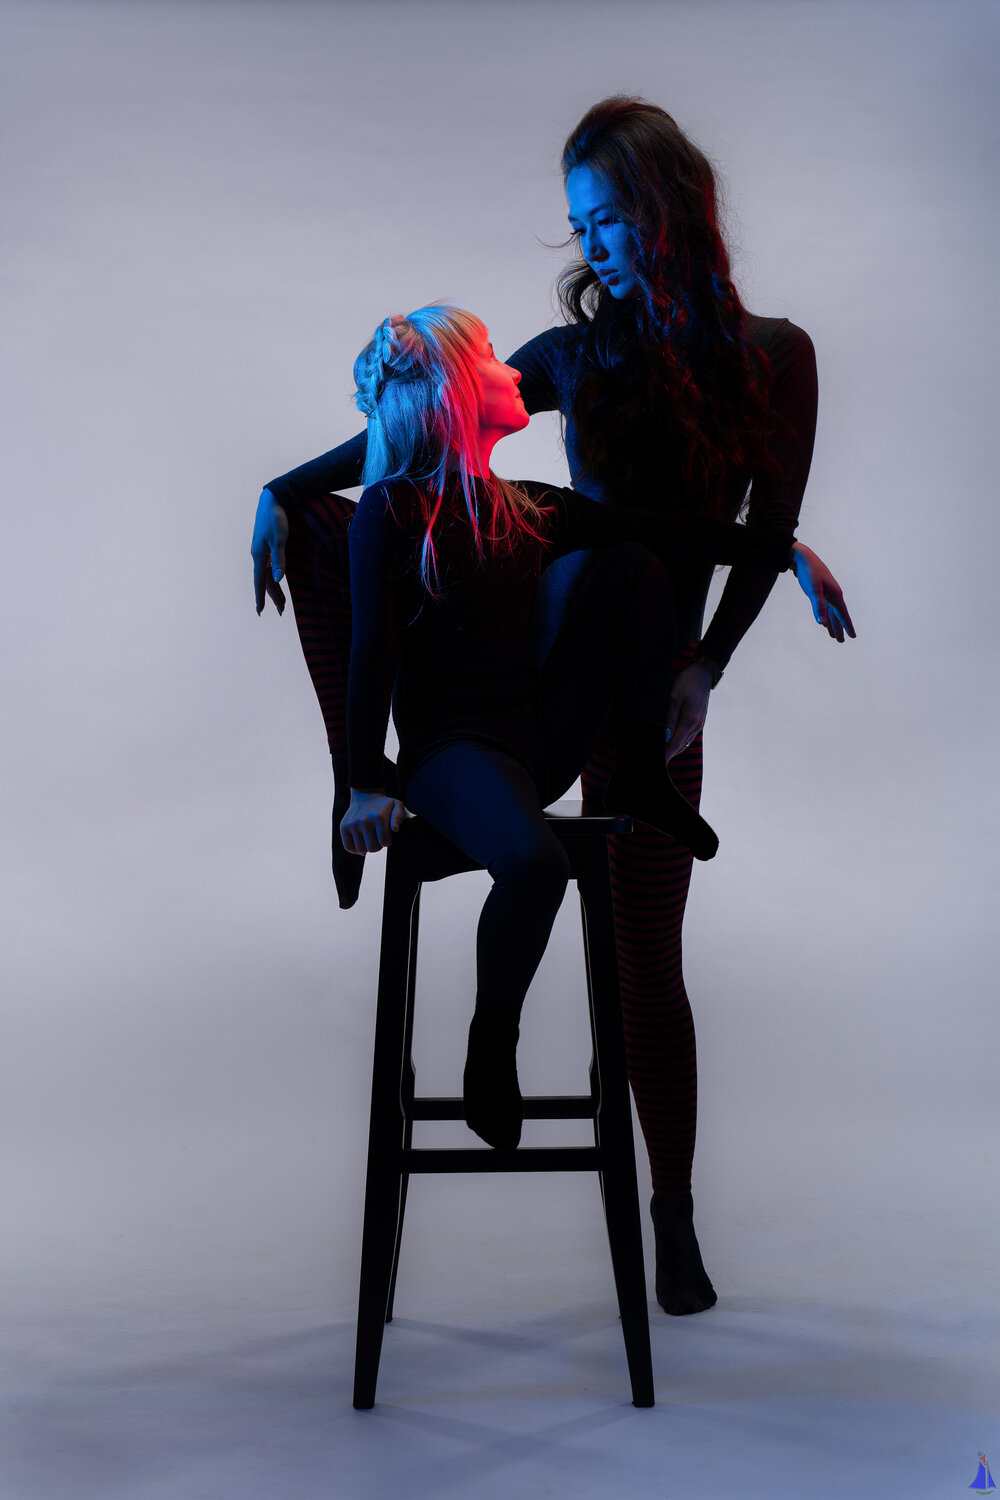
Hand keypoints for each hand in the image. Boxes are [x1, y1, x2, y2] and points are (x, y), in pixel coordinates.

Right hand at [252, 488, 288, 615]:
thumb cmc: (276, 519)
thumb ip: (279, 560)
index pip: (259, 581)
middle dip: (272, 596)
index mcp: (259, 555)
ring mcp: (261, 551)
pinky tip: (276, 581)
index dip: (261, 597)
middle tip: (281, 611)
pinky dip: (273, 577)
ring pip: (266, 574)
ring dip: (274, 588)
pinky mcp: (265, 546)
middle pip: (264, 581)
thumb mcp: (280, 540)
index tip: (260, 611)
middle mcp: (257, 555)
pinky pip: (267, 567)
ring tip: (282, 602)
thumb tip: (278, 579)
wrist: (271, 500)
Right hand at [340, 789, 406, 854]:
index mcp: (378, 817)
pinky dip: (355, 849)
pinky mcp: (343, 827)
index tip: (386, 834)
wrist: (365, 796)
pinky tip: (360, 843)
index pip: (385, 843)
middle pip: (372, 848)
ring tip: (369, 838)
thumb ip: (398, 817)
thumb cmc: (383, 805)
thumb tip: (395, 829)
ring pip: (361, 850)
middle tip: (377, 837)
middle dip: (377, 845)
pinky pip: (348, 847)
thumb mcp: (396, 806)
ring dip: (366, 847)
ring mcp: (352, 824)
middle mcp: (364, 821)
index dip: (387, 841)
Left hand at [664, 663, 712, 762]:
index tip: (658, 764)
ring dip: (673, 749)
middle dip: (668, 754)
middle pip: (680, 746)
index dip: (665, 755)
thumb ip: (670, 719)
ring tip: (660, 753)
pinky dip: (678, 741)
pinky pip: (687, 736)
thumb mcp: (674, 698)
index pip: (675, 744)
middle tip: (655, 761)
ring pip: (684, 742)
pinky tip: (670, 742)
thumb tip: (665, 737)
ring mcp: (699, 724)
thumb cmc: (687, 683)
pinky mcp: (699, 721)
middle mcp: (696, 726)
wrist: (703, 674)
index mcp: (690, 721)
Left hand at [790, 542, 855, 641]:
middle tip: (840, 641)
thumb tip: (821, 623)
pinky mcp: (819, 591)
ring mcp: (827, 593)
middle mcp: (833, 594)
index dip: (847, 626)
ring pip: (831, 612)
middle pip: (837, 615)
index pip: (843, 614)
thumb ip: (818, 606)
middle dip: (839, 628)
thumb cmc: (809, 573)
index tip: (853, 636)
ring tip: (833, 636)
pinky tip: (824, 622)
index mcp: (835, 595)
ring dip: (832, 623)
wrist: (802, 558)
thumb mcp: (813, 591)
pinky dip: (826, 615)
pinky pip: (825, 607)